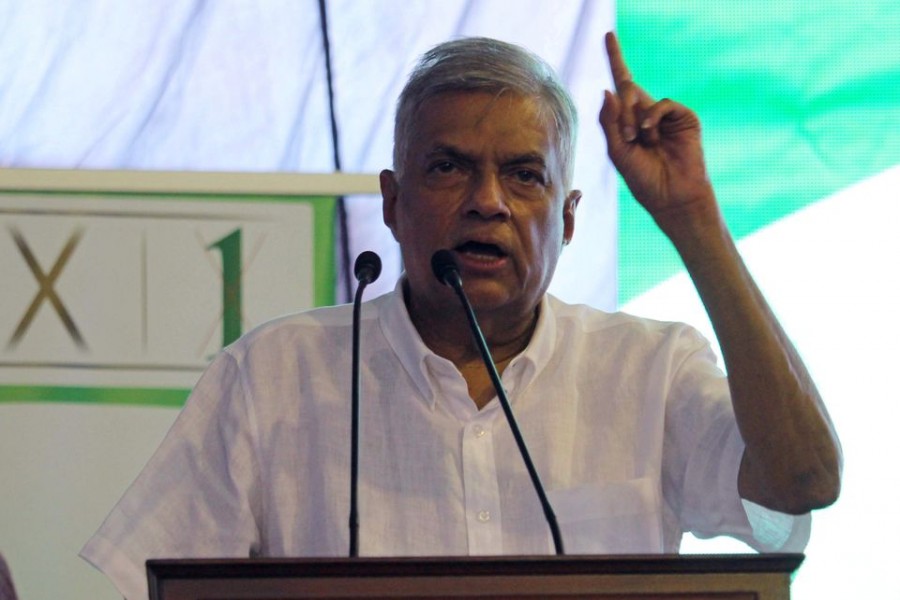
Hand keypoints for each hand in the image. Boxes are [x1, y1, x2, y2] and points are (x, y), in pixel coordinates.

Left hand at [599, 32, 717, 232]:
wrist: (671, 197)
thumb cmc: (643, 179)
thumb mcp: (617, 152)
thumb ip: (609, 122)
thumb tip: (607, 91)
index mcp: (629, 121)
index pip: (620, 87)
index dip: (616, 59)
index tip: (609, 35)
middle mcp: (646, 114)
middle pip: (626, 88)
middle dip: (621, 109)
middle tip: (627, 136)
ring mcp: (666, 115)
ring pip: (641, 96)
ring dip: (633, 117)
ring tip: (637, 139)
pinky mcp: (684, 117)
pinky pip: (663, 103)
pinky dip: (652, 116)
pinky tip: (648, 132)